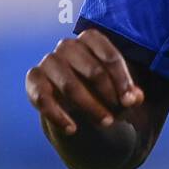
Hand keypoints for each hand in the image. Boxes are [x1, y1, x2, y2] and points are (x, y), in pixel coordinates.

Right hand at [26, 29, 143, 134]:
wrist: (73, 97)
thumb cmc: (102, 87)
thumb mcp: (119, 89)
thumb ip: (130, 93)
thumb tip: (135, 98)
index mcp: (91, 39)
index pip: (111, 57)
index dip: (122, 81)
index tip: (131, 101)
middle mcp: (68, 45)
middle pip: (93, 71)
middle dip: (108, 95)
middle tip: (119, 115)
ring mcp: (49, 61)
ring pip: (70, 85)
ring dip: (89, 106)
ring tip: (105, 122)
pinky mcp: (33, 79)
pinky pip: (43, 98)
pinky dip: (58, 115)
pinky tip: (72, 129)